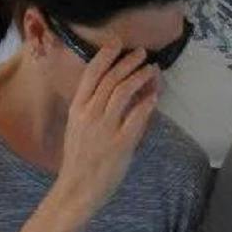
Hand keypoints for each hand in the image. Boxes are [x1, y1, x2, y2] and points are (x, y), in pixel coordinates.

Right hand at [52, 46, 158, 218]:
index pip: (91, 74)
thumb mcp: (79, 127)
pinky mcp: (120, 144)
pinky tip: (154, 96)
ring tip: (151, 69)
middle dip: (128, 62)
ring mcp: (104, 128)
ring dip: (140, 77)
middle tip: (142, 53)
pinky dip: (147, 103)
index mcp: (77, 108)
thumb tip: (118, 88)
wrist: (77, 188)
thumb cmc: (79, 158)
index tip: (117, 43)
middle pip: (111, 79)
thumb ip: (95, 108)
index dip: (105, 56)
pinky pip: (136, 118)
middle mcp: (89, 114)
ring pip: (123, 93)